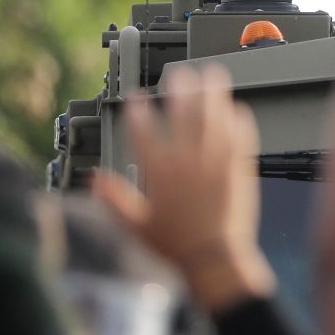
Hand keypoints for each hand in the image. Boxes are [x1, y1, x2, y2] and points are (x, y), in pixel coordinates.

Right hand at [92, 63, 272, 311]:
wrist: (215, 259)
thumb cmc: (176, 246)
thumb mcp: (136, 225)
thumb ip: (114, 199)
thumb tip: (94, 180)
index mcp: (160, 174)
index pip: (145, 133)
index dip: (139, 112)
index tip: (137, 97)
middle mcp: (188, 163)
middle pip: (184, 116)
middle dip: (181, 90)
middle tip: (180, 75)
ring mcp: (216, 164)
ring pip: (215, 120)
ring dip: (213, 95)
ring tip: (213, 76)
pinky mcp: (239, 170)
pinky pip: (240, 137)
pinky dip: (238, 121)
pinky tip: (236, 108)